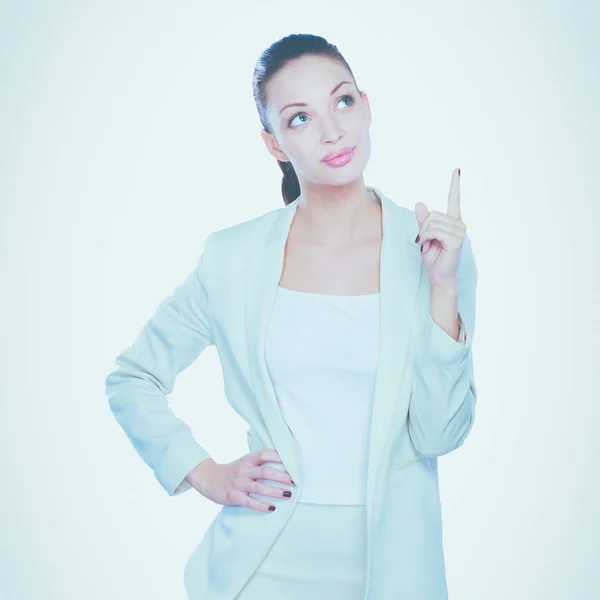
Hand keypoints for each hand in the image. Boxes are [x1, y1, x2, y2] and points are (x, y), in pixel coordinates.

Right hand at [185, 450, 295, 511]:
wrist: (208, 478)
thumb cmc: (231, 471)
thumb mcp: (244, 461)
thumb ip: (259, 462)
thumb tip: (281, 461)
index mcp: (248, 459)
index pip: (265, 454)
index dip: (279, 457)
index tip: (293, 461)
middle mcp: (244, 470)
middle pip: (266, 472)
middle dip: (282, 477)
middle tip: (295, 481)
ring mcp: (239, 483)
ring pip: (260, 487)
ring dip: (276, 491)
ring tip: (288, 494)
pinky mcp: (234, 496)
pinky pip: (250, 501)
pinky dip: (262, 505)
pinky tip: (272, 508)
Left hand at [414, 168, 465, 288]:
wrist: (438, 276)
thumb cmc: (433, 257)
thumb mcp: (424, 236)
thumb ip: (423, 221)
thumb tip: (419, 203)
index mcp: (453, 221)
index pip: (455, 199)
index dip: (455, 184)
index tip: (457, 170)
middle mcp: (459, 224)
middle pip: (432, 214)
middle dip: (423, 228)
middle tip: (424, 242)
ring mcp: (459, 231)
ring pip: (431, 223)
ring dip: (423, 235)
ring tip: (427, 245)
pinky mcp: (456, 240)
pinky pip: (434, 231)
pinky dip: (426, 238)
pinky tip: (428, 246)